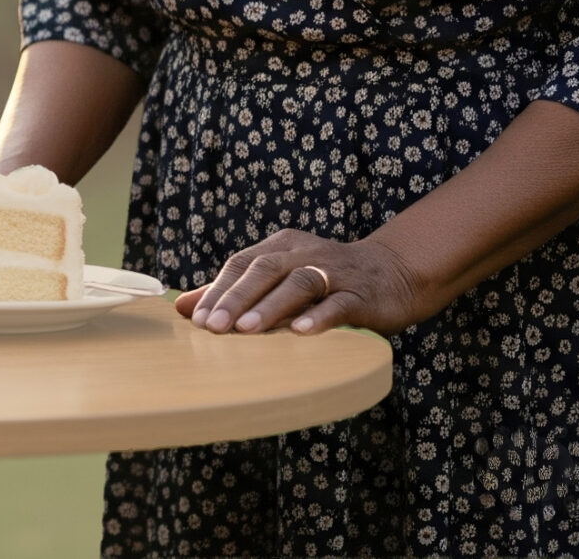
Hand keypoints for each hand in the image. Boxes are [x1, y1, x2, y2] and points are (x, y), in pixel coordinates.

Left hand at [175, 228, 426, 336]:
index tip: (196, 318)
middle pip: (264, 270)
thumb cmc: (326, 279)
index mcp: (281, 246)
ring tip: (247, 330)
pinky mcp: (362, 294)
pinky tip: (301, 332)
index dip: (218, 290)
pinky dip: (319, 316)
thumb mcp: (280, 277)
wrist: (395, 272)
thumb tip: (183, 307)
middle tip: (212, 327)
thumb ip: (235, 291)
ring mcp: (335, 272)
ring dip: (271, 307)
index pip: (241, 264)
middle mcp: (305, 253)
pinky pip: (339, 303)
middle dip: (235, 299)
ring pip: (299, 284)